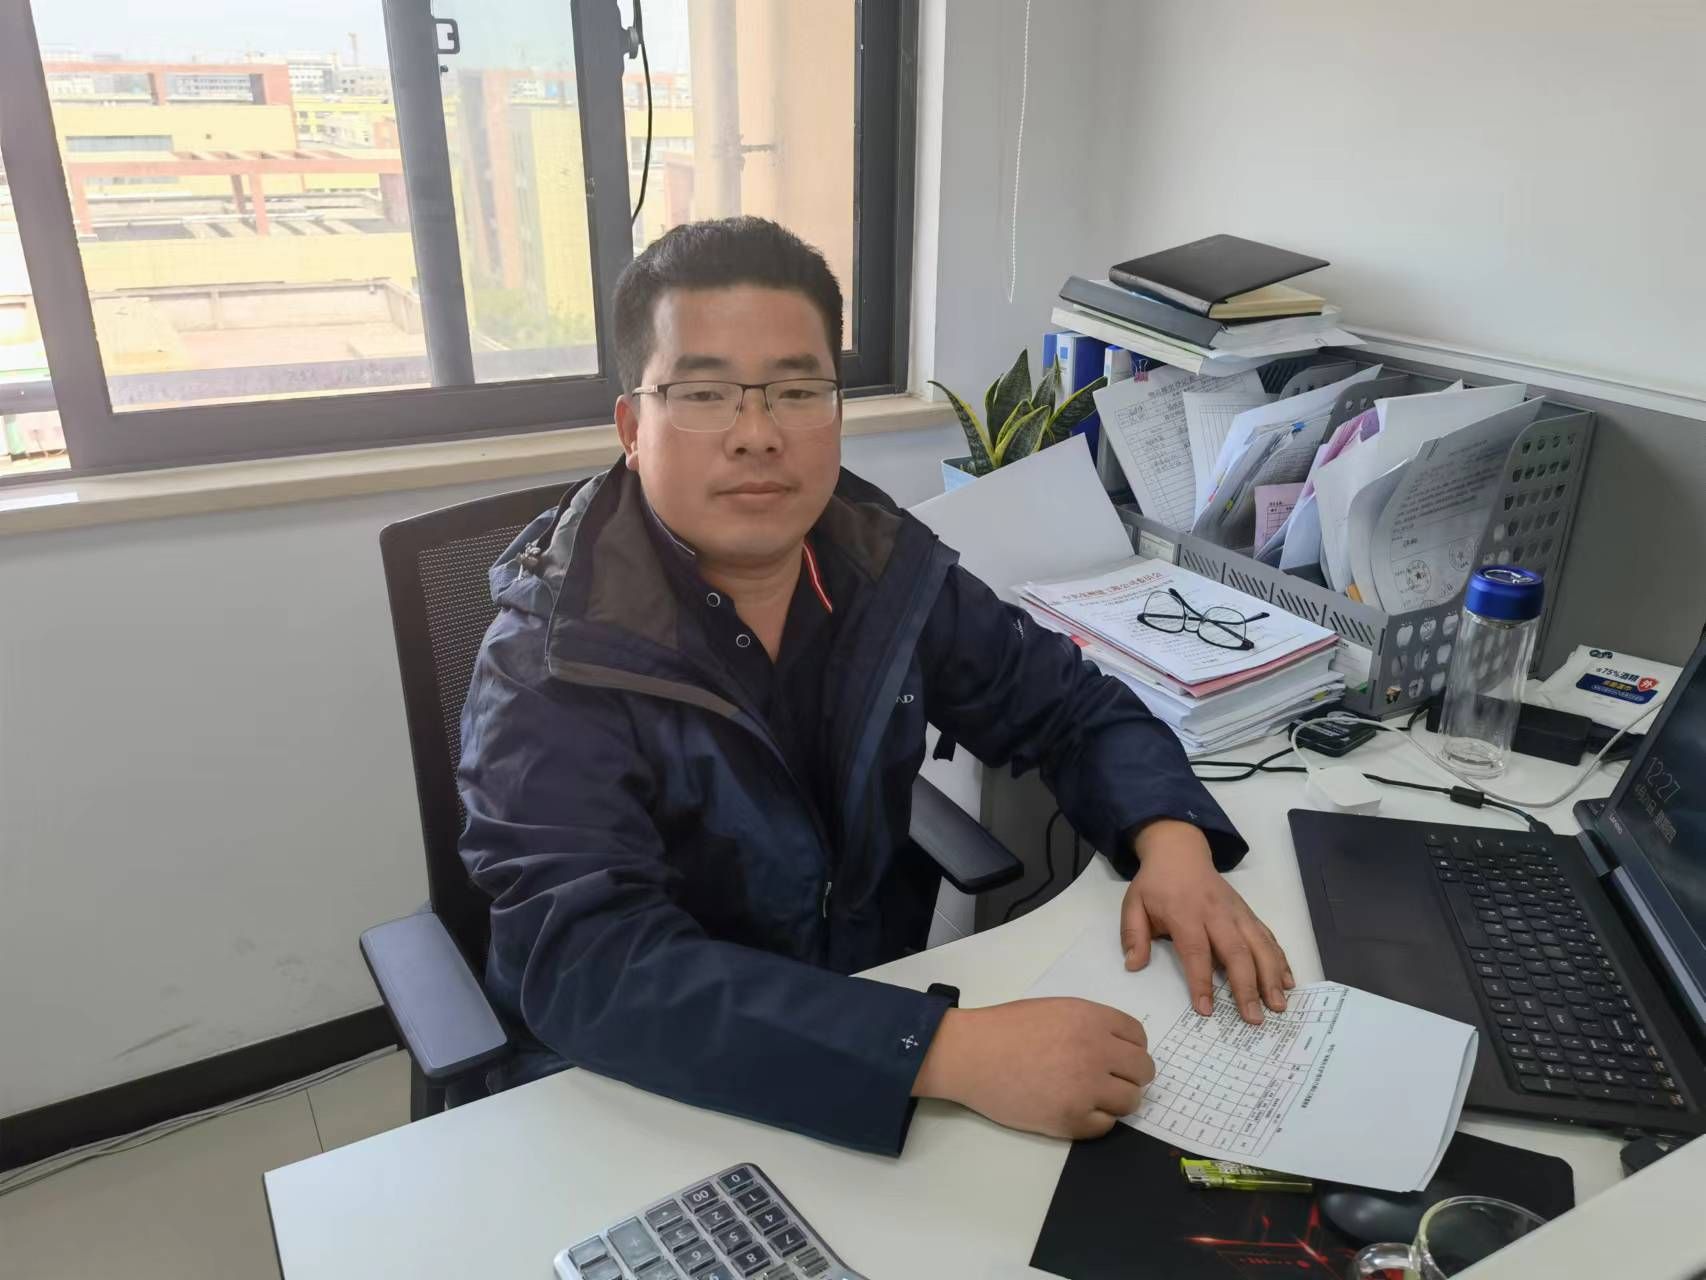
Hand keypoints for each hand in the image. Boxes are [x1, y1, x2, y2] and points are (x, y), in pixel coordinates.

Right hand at [912, 998, 1154, 1138]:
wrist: (971, 1054)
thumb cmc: (1007, 1028)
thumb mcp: (1057, 1009)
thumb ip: (1092, 1025)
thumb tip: (1121, 1049)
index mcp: (1092, 1019)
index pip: (1139, 1038)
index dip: (1130, 1049)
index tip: (1118, 1057)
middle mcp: (1096, 1051)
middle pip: (1143, 1071)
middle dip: (1130, 1075)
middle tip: (1108, 1080)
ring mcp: (1085, 1088)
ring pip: (1131, 1101)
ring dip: (1116, 1100)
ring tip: (1091, 1096)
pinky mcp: (1071, 1119)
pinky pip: (1106, 1125)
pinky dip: (1095, 1120)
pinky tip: (1074, 1108)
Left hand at [1121, 819, 1293, 1023]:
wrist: (1180, 851)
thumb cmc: (1156, 884)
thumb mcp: (1133, 903)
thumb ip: (1133, 934)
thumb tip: (1133, 965)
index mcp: (1185, 913)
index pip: (1195, 951)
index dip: (1201, 981)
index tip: (1206, 1009)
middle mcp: (1216, 913)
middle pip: (1236, 951)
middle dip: (1247, 986)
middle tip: (1254, 1018)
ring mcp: (1237, 912)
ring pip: (1259, 945)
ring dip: (1271, 976)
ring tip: (1278, 1005)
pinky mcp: (1248, 913)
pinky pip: (1267, 936)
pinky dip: (1280, 959)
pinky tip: (1289, 981)